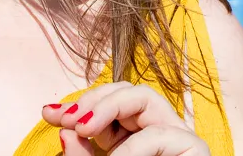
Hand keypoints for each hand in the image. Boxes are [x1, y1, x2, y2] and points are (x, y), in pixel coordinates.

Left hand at [42, 82, 208, 155]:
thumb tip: (65, 132)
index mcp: (132, 138)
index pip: (107, 105)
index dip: (79, 105)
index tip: (48, 114)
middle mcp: (154, 132)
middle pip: (128, 91)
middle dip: (94, 98)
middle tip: (69, 119)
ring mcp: (175, 138)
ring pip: (146, 97)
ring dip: (110, 105)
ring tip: (84, 127)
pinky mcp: (194, 150)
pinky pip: (161, 134)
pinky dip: (133, 146)